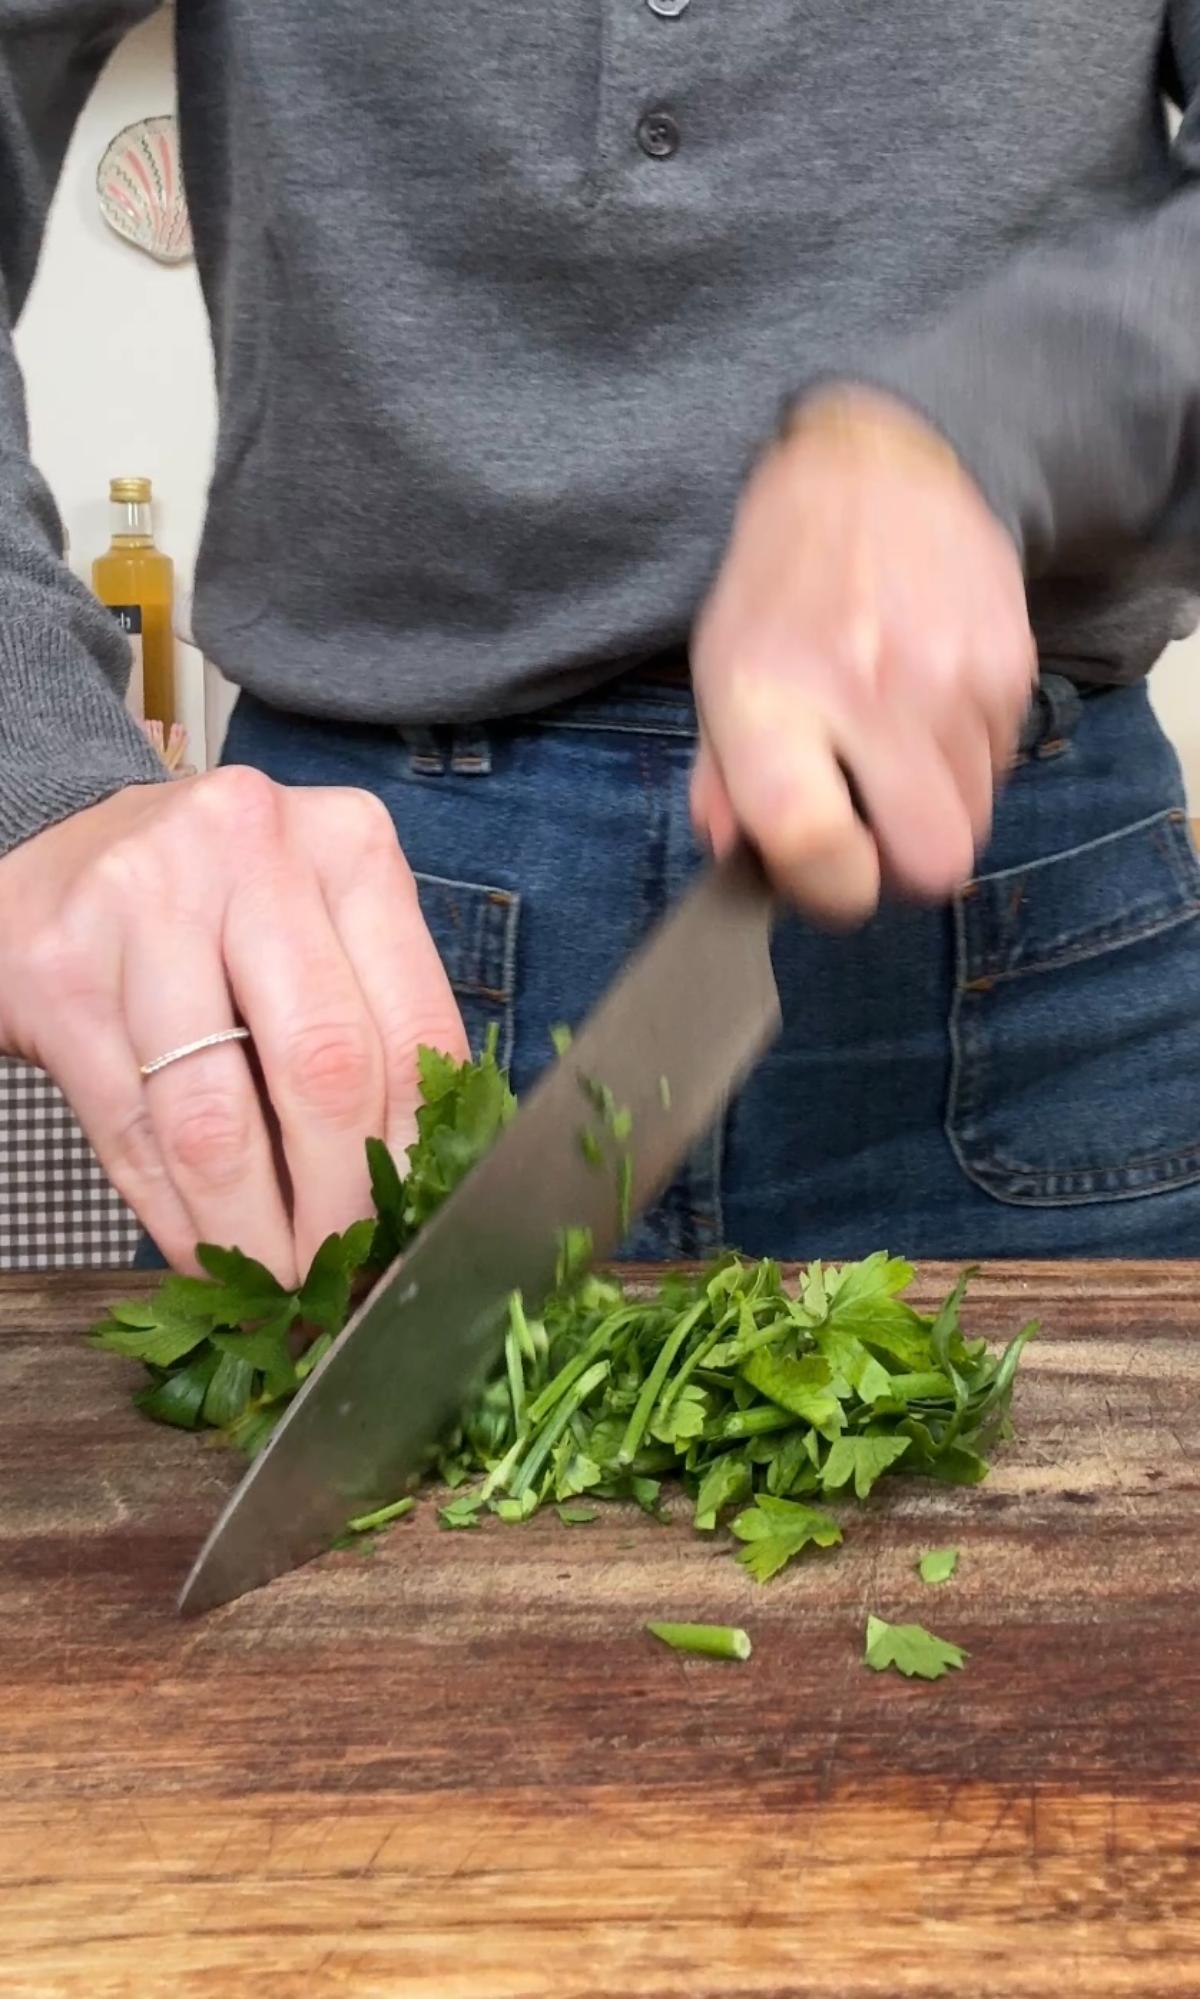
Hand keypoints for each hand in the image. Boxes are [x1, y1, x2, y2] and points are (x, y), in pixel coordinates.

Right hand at [0, 769, 465, 1281]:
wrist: (57, 855)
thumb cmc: (216, 906)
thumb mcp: (313, 926)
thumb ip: (369, 1026)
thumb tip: (415, 1193)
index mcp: (347, 845)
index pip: (414, 1027)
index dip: (420, 1154)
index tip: (417, 1229)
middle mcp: (251, 851)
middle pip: (325, 1069)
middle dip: (338, 1203)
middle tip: (342, 1272)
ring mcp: (143, 903)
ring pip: (216, 1116)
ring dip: (249, 1227)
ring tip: (273, 1280)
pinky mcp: (61, 971)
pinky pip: (133, 1128)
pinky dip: (173, 1210)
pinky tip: (201, 1250)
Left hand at [691, 388, 1035, 924]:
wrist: (876, 470)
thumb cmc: (783, 588)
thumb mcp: (719, 674)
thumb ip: (723, 783)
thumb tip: (741, 864)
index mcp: (772, 696)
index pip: (815, 844)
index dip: (827, 890)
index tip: (824, 877)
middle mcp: (869, 690)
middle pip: (930, 861)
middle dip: (901, 868)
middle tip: (869, 830)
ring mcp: (953, 679)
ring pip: (974, 823)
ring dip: (933, 811)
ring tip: (892, 751)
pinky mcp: (1012, 667)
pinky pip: (999, 768)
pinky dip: (963, 762)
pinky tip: (927, 709)